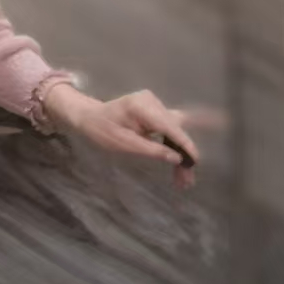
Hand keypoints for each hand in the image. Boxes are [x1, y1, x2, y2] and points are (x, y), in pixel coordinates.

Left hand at [44, 85, 201, 188]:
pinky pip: (170, 128)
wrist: (89, 117)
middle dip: (182, 155)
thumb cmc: (101, 130)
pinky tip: (189, 156)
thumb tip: (177, 158)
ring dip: (180, 153)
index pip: (170, 127)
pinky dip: (175, 144)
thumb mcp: (124, 144)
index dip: (185, 145)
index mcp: (142, 106)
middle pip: (175, 130)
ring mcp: (155, 104)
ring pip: (175, 131)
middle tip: (186, 181)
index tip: (195, 163)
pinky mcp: (155, 111)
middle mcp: (152, 101)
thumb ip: (152, 150)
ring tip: (183, 179)